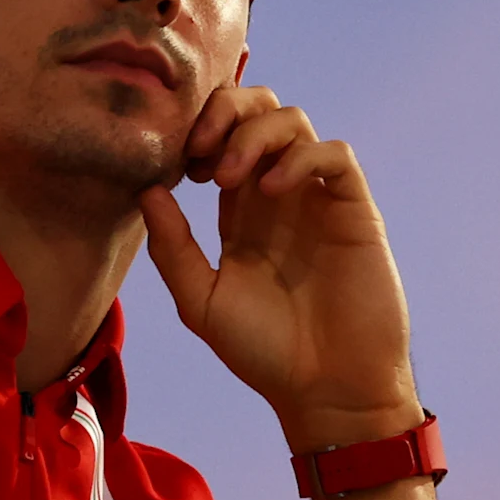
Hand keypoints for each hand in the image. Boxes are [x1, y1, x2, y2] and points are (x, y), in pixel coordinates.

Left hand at [139, 87, 420, 450]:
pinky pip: (335, 155)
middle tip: (201, 150)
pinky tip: (272, 191)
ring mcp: (318, 199)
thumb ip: (173, 248)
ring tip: (231, 176)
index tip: (175, 163)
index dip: (195, 131)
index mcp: (241, 213)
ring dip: (255, 133)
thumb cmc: (266, 354)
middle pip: (258, 110)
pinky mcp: (354, 210)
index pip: (220, 137)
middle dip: (225, 111)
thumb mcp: (202, 302)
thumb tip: (146, 190)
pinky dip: (301, 158)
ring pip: (294, 121)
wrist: (327, 389)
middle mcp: (279, 195)